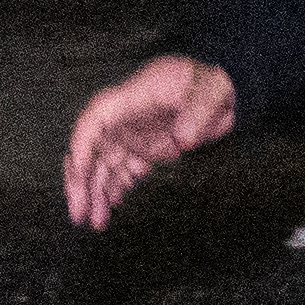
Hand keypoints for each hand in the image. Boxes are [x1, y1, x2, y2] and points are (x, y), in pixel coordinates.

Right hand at [64, 54, 236, 226]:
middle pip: (91, 149)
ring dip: (96, 193)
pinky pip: (122, 173)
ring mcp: (133, 136)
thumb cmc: (212, 83)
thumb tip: (184, 140)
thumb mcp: (212, 88)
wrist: (224, 93)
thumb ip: (199, 112)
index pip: (96, 119)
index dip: (83, 145)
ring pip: (104, 166)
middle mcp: (125, 118)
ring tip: (96, 222)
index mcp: (134, 97)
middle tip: (80, 212)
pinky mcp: (145, 152)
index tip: (80, 173)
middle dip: (81, 180)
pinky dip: (114, 191)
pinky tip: (109, 210)